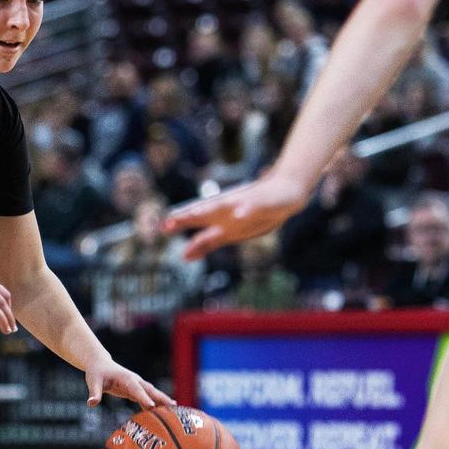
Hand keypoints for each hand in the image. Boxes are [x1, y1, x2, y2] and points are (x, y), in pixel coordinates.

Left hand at [85, 355, 174, 408]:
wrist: (100, 364)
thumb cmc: (96, 373)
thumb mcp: (93, 381)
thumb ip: (94, 393)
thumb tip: (91, 403)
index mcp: (126, 378)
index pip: (136, 389)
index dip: (144, 397)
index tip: (152, 406)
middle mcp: (135, 381)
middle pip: (150, 390)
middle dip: (162, 398)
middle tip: (174, 408)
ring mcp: (137, 385)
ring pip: (153, 394)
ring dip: (163, 402)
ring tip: (176, 413)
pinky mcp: (136, 391)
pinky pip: (148, 398)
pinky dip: (156, 406)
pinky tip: (164, 415)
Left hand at [162, 170, 309, 258]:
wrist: (287, 191)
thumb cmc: (253, 213)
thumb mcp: (230, 231)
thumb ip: (207, 243)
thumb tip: (185, 257)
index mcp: (219, 217)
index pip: (195, 220)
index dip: (179, 224)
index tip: (161, 228)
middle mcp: (228, 209)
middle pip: (204, 212)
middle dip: (187, 217)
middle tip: (169, 222)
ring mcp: (244, 204)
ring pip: (225, 206)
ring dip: (210, 210)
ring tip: (195, 212)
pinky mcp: (263, 202)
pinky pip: (254, 208)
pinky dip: (245, 211)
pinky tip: (238, 216)